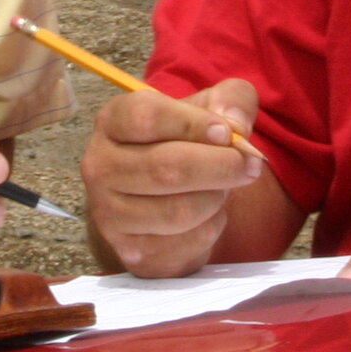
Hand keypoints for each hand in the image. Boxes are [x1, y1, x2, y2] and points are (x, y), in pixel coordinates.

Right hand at [82, 79, 265, 276]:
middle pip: (166, 168)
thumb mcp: (210, 107)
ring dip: (216, 198)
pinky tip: (208, 213)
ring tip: (224, 187)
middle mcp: (100, 167)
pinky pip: (186, 242)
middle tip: (250, 165)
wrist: (162, 195)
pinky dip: (212, 227)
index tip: (227, 133)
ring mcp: (110, 214)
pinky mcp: (131, 251)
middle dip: (220, 166)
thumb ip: (231, 100)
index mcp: (112, 122)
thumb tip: (235, 125)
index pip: (146, 117)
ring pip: (179, 211)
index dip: (193, 124)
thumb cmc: (184, 141)